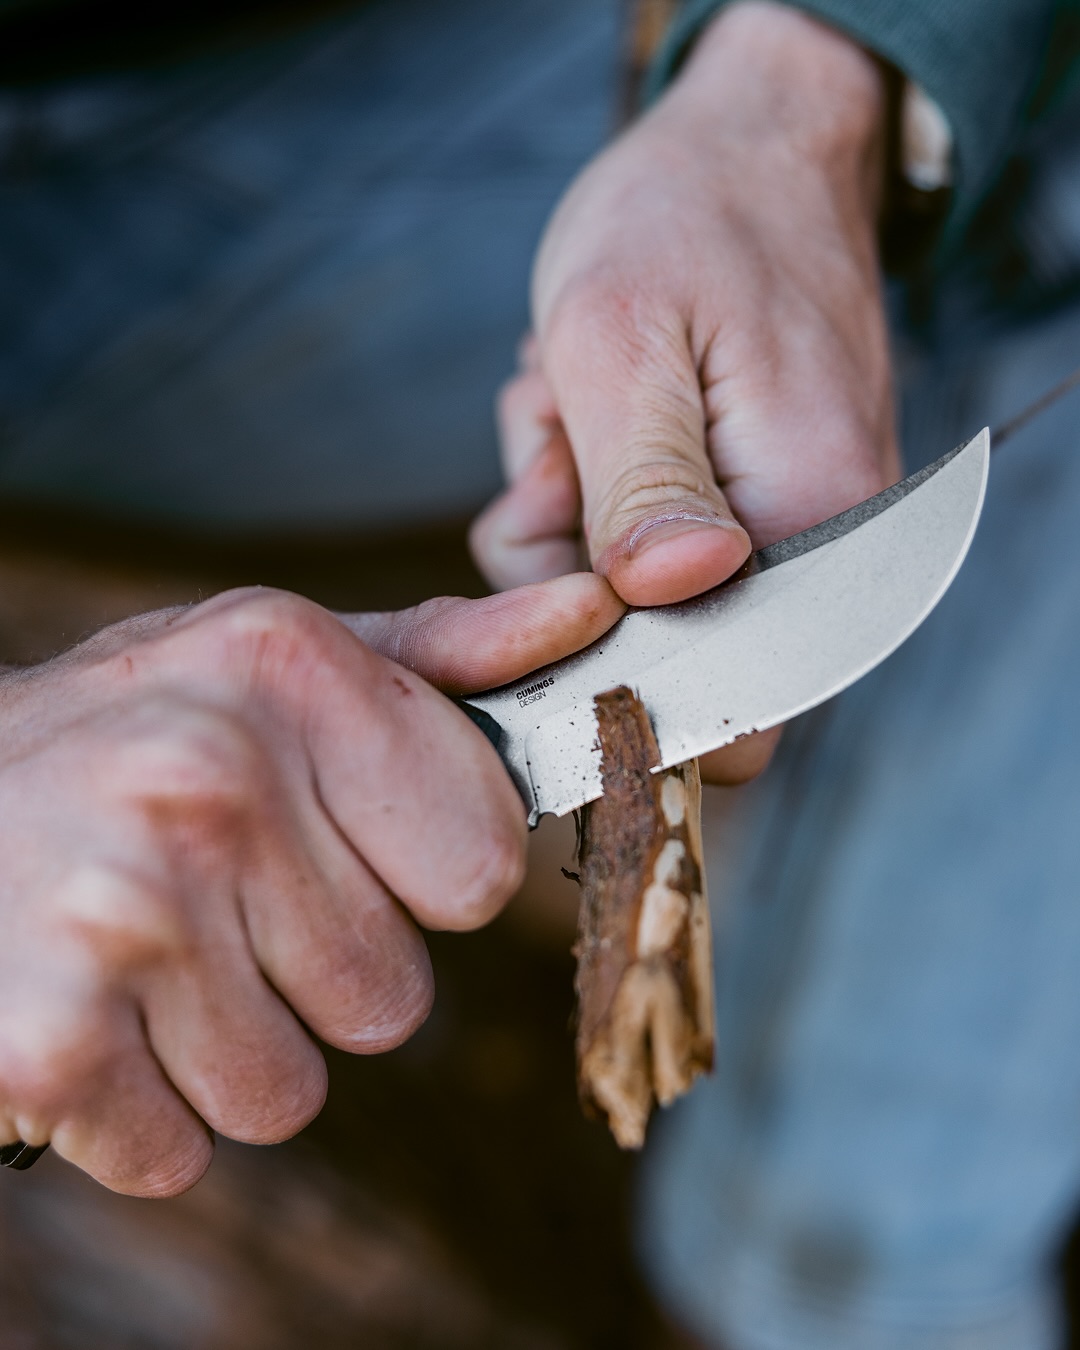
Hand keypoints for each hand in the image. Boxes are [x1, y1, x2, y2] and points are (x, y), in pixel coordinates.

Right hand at [0, 574, 621, 1195]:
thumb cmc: (131, 732)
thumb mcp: (274, 660)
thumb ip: (444, 654)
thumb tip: (593, 615)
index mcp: (290, 670)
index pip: (483, 865)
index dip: (418, 878)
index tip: (340, 846)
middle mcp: (212, 778)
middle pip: (394, 995)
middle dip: (317, 971)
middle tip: (216, 900)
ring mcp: (127, 910)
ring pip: (291, 1091)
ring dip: (230, 1049)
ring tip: (152, 954)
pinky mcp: (48, 1044)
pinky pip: (182, 1152)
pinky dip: (142, 1115)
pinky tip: (94, 1012)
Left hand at [471, 0, 899, 780]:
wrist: (746, 151)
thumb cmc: (687, 218)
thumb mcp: (621, 337)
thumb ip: (642, 482)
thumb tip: (667, 599)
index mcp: (814, 521)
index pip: (730, 712)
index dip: (612, 674)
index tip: (551, 562)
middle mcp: (816, 549)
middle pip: (660, 660)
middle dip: (571, 570)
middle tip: (560, 449)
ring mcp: (779, 533)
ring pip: (632, 609)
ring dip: (569, 518)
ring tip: (576, 409)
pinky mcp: (741, 511)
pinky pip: (636, 558)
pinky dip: (587, 497)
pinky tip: (589, 414)